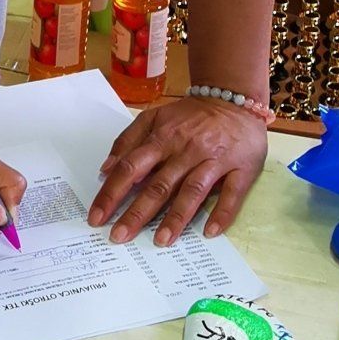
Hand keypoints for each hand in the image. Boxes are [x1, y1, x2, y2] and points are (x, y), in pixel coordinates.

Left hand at [88, 99, 266, 245]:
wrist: (234, 99)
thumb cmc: (190, 115)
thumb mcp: (154, 117)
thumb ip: (128, 140)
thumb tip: (105, 169)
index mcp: (163, 138)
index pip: (131, 167)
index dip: (112, 193)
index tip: (97, 216)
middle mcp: (187, 150)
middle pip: (158, 185)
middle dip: (137, 212)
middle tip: (119, 236)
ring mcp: (215, 160)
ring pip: (192, 191)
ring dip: (176, 217)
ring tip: (161, 240)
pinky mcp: (241, 169)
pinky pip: (231, 194)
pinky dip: (222, 213)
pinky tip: (209, 232)